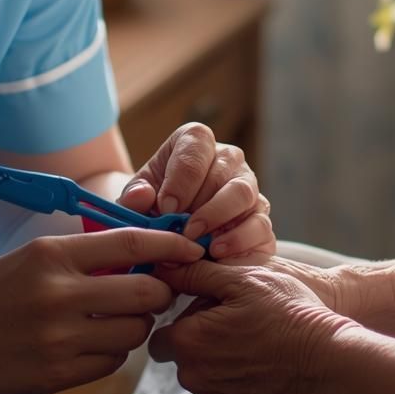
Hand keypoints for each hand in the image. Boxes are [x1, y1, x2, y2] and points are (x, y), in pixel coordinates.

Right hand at [0, 227, 202, 393]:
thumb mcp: (30, 258)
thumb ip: (82, 257)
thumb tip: (143, 258)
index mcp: (51, 255)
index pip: (132, 245)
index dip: (170, 247)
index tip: (190, 249)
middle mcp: (58, 295)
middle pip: (147, 294)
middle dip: (160, 294)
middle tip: (153, 294)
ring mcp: (59, 340)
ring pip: (134, 333)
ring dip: (135, 326)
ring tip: (114, 321)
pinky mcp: (57, 376)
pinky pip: (112, 364)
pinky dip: (112, 354)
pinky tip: (90, 345)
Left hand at [116, 122, 274, 263]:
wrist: (173, 236)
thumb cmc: (155, 208)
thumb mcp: (137, 201)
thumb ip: (134, 198)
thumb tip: (141, 196)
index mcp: (196, 142)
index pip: (197, 143)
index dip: (182, 176)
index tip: (166, 206)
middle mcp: (227, 158)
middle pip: (221, 171)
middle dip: (198, 203)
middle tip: (181, 230)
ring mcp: (248, 187)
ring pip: (243, 192)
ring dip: (218, 218)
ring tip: (196, 240)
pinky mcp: (260, 219)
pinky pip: (259, 224)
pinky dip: (238, 239)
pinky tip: (216, 251)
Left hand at [147, 259, 354, 393]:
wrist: (330, 365)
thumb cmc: (288, 315)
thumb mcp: (243, 280)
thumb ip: (196, 274)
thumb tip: (163, 266)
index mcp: (188, 343)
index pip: (159, 336)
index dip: (181, 321)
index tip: (206, 314)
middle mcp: (193, 379)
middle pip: (182, 358)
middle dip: (199, 343)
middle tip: (236, 326)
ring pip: (203, 379)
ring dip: (217, 365)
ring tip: (254, 346)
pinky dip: (236, 387)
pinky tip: (262, 370)